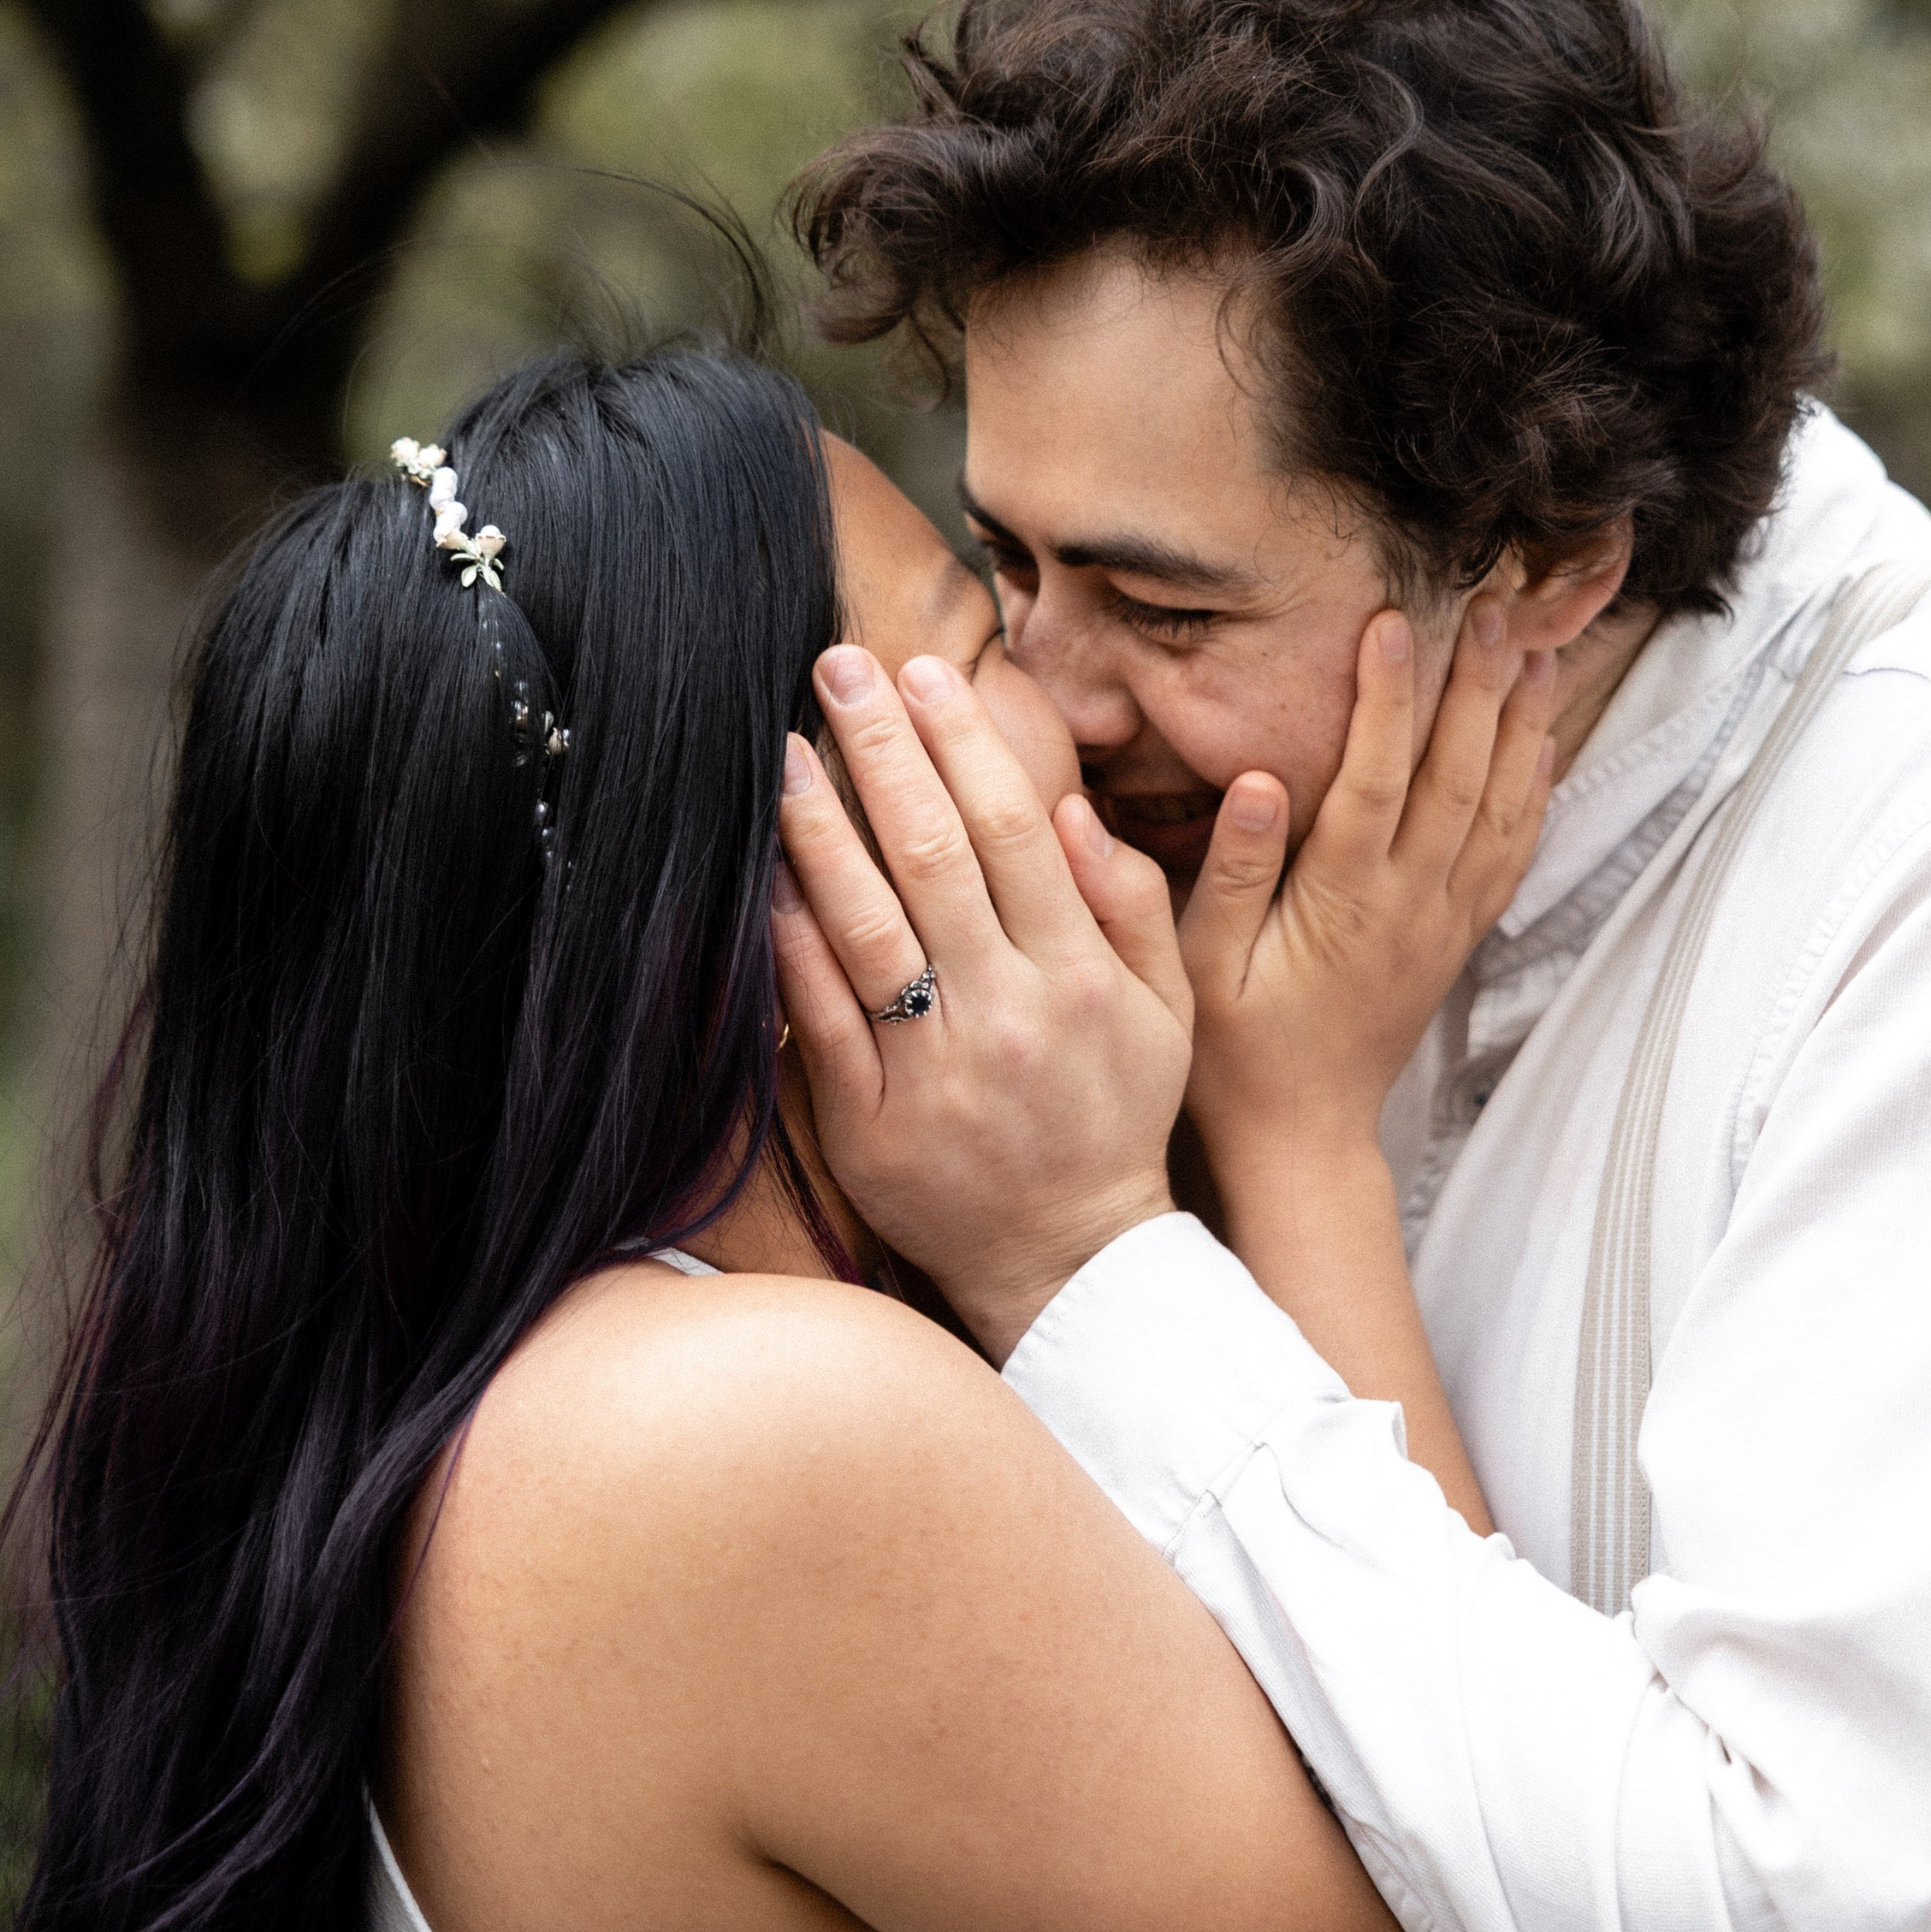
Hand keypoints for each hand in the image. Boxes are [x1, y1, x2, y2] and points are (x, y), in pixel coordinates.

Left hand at [771, 644, 1192, 1362]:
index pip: (1012, 830)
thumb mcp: (1167, 1011)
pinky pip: (817, 1015)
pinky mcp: (870, 1121)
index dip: (962, 742)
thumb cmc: (1115, 1118)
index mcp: (1076, 975)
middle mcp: (1006, 1013)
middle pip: (931, 855)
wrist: (1071, 1263)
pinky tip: (763, 871)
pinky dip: (788, 939)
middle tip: (838, 668)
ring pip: (864, 925)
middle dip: (881, 749)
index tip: (924, 672)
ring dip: (819, 828)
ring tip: (784, 750)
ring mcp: (933, 1069)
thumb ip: (1131, 904)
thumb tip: (1072, 808)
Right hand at [1180, 600, 1558, 1229]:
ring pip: (1499, 809)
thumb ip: (1237, 871)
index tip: (1391, 621)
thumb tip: (1261, 779)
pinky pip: (1511, 855)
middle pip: (1458, 777)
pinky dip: (1533, 793)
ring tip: (1536, 651)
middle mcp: (1408, 905)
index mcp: (1343, 903)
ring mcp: (1443, 923)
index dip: (1386, 695)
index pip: (1373, 777)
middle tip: (1494, 608)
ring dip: (1520, 726)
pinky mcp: (1457, 939)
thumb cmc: (1235, 1052)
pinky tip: (1542, 744)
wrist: (1302, 1138)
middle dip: (1477, 686)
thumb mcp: (1203, 965)